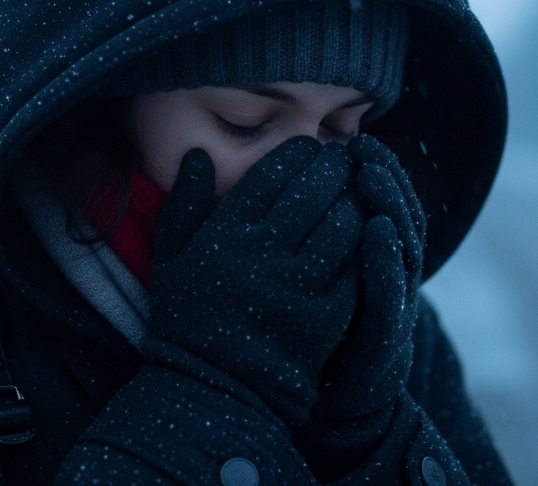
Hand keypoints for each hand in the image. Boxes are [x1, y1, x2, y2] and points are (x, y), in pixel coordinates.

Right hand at [147, 137, 365, 428]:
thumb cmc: (187, 321)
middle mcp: (260, 257)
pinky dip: (365, 246)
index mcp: (223, 238)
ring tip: (357, 189)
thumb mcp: (170, 260)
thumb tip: (197, 154)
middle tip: (343, 157)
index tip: (308, 146)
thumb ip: (183, 204)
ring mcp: (294, 289)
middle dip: (332, 167)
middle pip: (310, 193)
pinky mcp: (322, 319)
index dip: (295, 153)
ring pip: (340, 226)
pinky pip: (354, 270)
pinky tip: (368, 233)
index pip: (268, 176)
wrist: (210, 391)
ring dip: (354, 201)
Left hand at [299, 134, 424, 453]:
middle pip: (391, 211)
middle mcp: (380, 272)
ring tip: (370, 173)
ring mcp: (386, 301)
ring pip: (399, 241)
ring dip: (388, 204)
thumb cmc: (298, 335)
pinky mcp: (383, 332)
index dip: (364, 168)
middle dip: (380, 175)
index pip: (370, 199)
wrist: (321, 405)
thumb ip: (278, 232)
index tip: (346, 137)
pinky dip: (385, 258)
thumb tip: (247, 181)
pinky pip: (390, 289)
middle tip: (362, 146)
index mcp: (357, 254)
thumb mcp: (287, 275)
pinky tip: (375, 230)